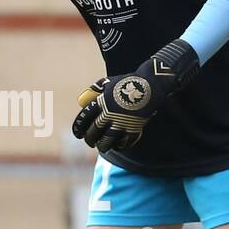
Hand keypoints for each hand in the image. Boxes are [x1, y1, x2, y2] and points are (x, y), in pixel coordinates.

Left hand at [71, 40, 199, 152]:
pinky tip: (116, 145)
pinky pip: (123, 142)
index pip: (84, 119)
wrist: (150, 84)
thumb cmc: (127, 82)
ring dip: (102, 145)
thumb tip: (82, 101)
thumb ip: (94, 91)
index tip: (78, 134)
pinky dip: (118, 145)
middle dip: (89, 139)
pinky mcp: (133, 128)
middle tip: (90, 141)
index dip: (78, 128)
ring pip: (107, 141)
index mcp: (100, 102)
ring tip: (101, 146)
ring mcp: (121, 122)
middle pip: (93, 132)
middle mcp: (109, 114)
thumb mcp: (108, 82)